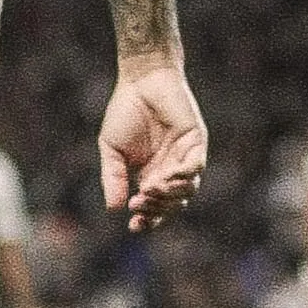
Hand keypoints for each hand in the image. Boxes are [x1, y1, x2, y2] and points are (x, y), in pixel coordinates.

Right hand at [101, 60, 210, 229]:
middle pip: (173, 204)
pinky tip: (163, 178)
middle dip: (156, 209)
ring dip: (169, 196)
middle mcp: (171, 170)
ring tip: (149, 188)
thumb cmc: (125, 112)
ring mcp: (185, 157)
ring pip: (188, 190)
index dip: (147, 220)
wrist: (140, 81)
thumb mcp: (112, 150)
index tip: (134, 226)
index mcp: (151, 175)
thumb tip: (113, 208)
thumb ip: (113, 178)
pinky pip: (195, 167)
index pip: (155, 208)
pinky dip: (181, 177)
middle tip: (138, 202)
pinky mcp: (196, 141)